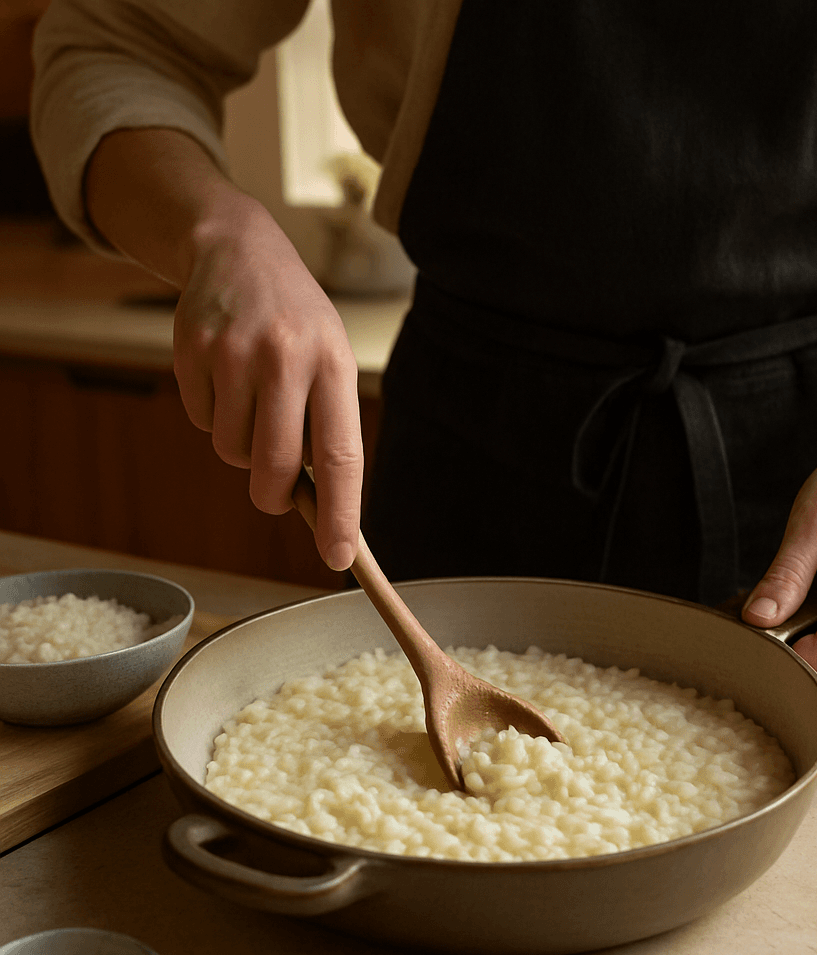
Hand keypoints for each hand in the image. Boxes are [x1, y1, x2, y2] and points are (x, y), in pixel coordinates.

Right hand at [173, 198, 362, 569]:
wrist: (238, 250)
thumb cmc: (297, 323)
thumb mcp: (329, 360)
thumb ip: (326, 427)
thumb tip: (318, 507)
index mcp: (334, 364)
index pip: (342, 456)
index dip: (341, 513)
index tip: (340, 557)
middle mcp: (286, 357)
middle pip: (275, 467)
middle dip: (273, 495)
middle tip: (275, 491)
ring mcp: (233, 351)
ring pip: (231, 451)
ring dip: (241, 446)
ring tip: (254, 400)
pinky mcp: (190, 349)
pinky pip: (201, 422)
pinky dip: (214, 417)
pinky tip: (226, 379)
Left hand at [741, 432, 816, 685]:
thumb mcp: (810, 521)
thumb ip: (786, 575)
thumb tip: (756, 619)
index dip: (787, 658)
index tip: (753, 634)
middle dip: (789, 637)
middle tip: (760, 599)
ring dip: (801, 624)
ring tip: (791, 580)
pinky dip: (814, 614)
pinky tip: (806, 583)